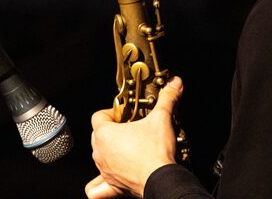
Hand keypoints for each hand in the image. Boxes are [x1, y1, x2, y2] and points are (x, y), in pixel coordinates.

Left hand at [85, 77, 183, 197]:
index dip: (113, 112)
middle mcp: (100, 153)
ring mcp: (105, 170)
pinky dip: (99, 184)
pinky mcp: (112, 185)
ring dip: (109, 151)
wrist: (161, 180)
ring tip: (127, 147)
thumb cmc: (155, 152)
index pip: (99, 116)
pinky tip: (109, 177)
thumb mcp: (162, 119)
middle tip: (130, 128)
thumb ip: (167, 99)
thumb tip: (174, 84)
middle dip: (113, 130)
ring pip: (99, 156)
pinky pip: (96, 188)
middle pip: (98, 135)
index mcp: (105, 134)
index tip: (126, 114)